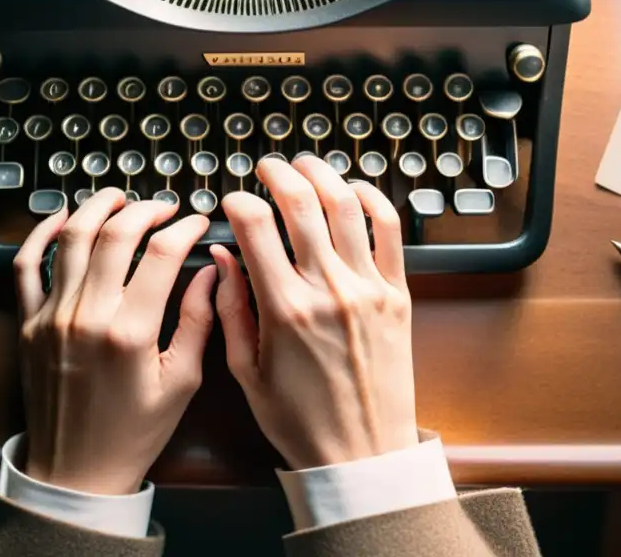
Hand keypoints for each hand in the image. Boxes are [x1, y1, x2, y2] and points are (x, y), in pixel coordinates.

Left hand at [13, 188, 215, 494]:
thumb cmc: (133, 433)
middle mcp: (87, 316)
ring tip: (119, 198)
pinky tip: (61, 217)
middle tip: (163, 206)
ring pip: (72, 239)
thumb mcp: (181, 382)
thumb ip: (198, 321)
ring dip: (97, 208)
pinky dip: (41, 234)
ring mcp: (52, 316)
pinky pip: (27, 265)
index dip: (184, 228)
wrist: (75, 472)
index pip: (162, 254)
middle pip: (115, 234)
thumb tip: (212, 272)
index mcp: (130, 332)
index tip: (197, 222)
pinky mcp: (28, 324)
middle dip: (144, 209)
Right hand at [211, 157, 417, 470]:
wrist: (363, 455)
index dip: (239, 202)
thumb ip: (231, 308)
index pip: (256, 227)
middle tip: (267, 168)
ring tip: (305, 166)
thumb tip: (222, 256)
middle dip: (278, 174)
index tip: (232, 203)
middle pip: (301, 203)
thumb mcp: (246, 371)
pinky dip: (373, 199)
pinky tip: (354, 190)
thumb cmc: (301, 421)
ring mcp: (368, 288)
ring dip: (322, 174)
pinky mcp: (397, 294)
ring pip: (346, 206)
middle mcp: (328, 290)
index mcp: (284, 310)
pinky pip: (390, 230)